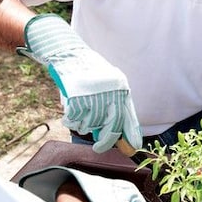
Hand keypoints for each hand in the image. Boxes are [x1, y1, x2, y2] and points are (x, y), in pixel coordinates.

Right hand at [17, 14, 142, 152]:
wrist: (68, 53)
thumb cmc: (88, 72)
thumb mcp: (107, 85)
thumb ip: (112, 106)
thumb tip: (117, 134)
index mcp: (121, 87)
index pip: (128, 117)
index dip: (131, 135)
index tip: (132, 149)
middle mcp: (110, 91)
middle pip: (111, 126)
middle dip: (105, 141)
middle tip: (99, 148)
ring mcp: (93, 94)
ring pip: (90, 124)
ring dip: (83, 125)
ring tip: (80, 115)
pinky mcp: (76, 97)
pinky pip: (74, 120)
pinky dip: (71, 121)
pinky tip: (69, 115)